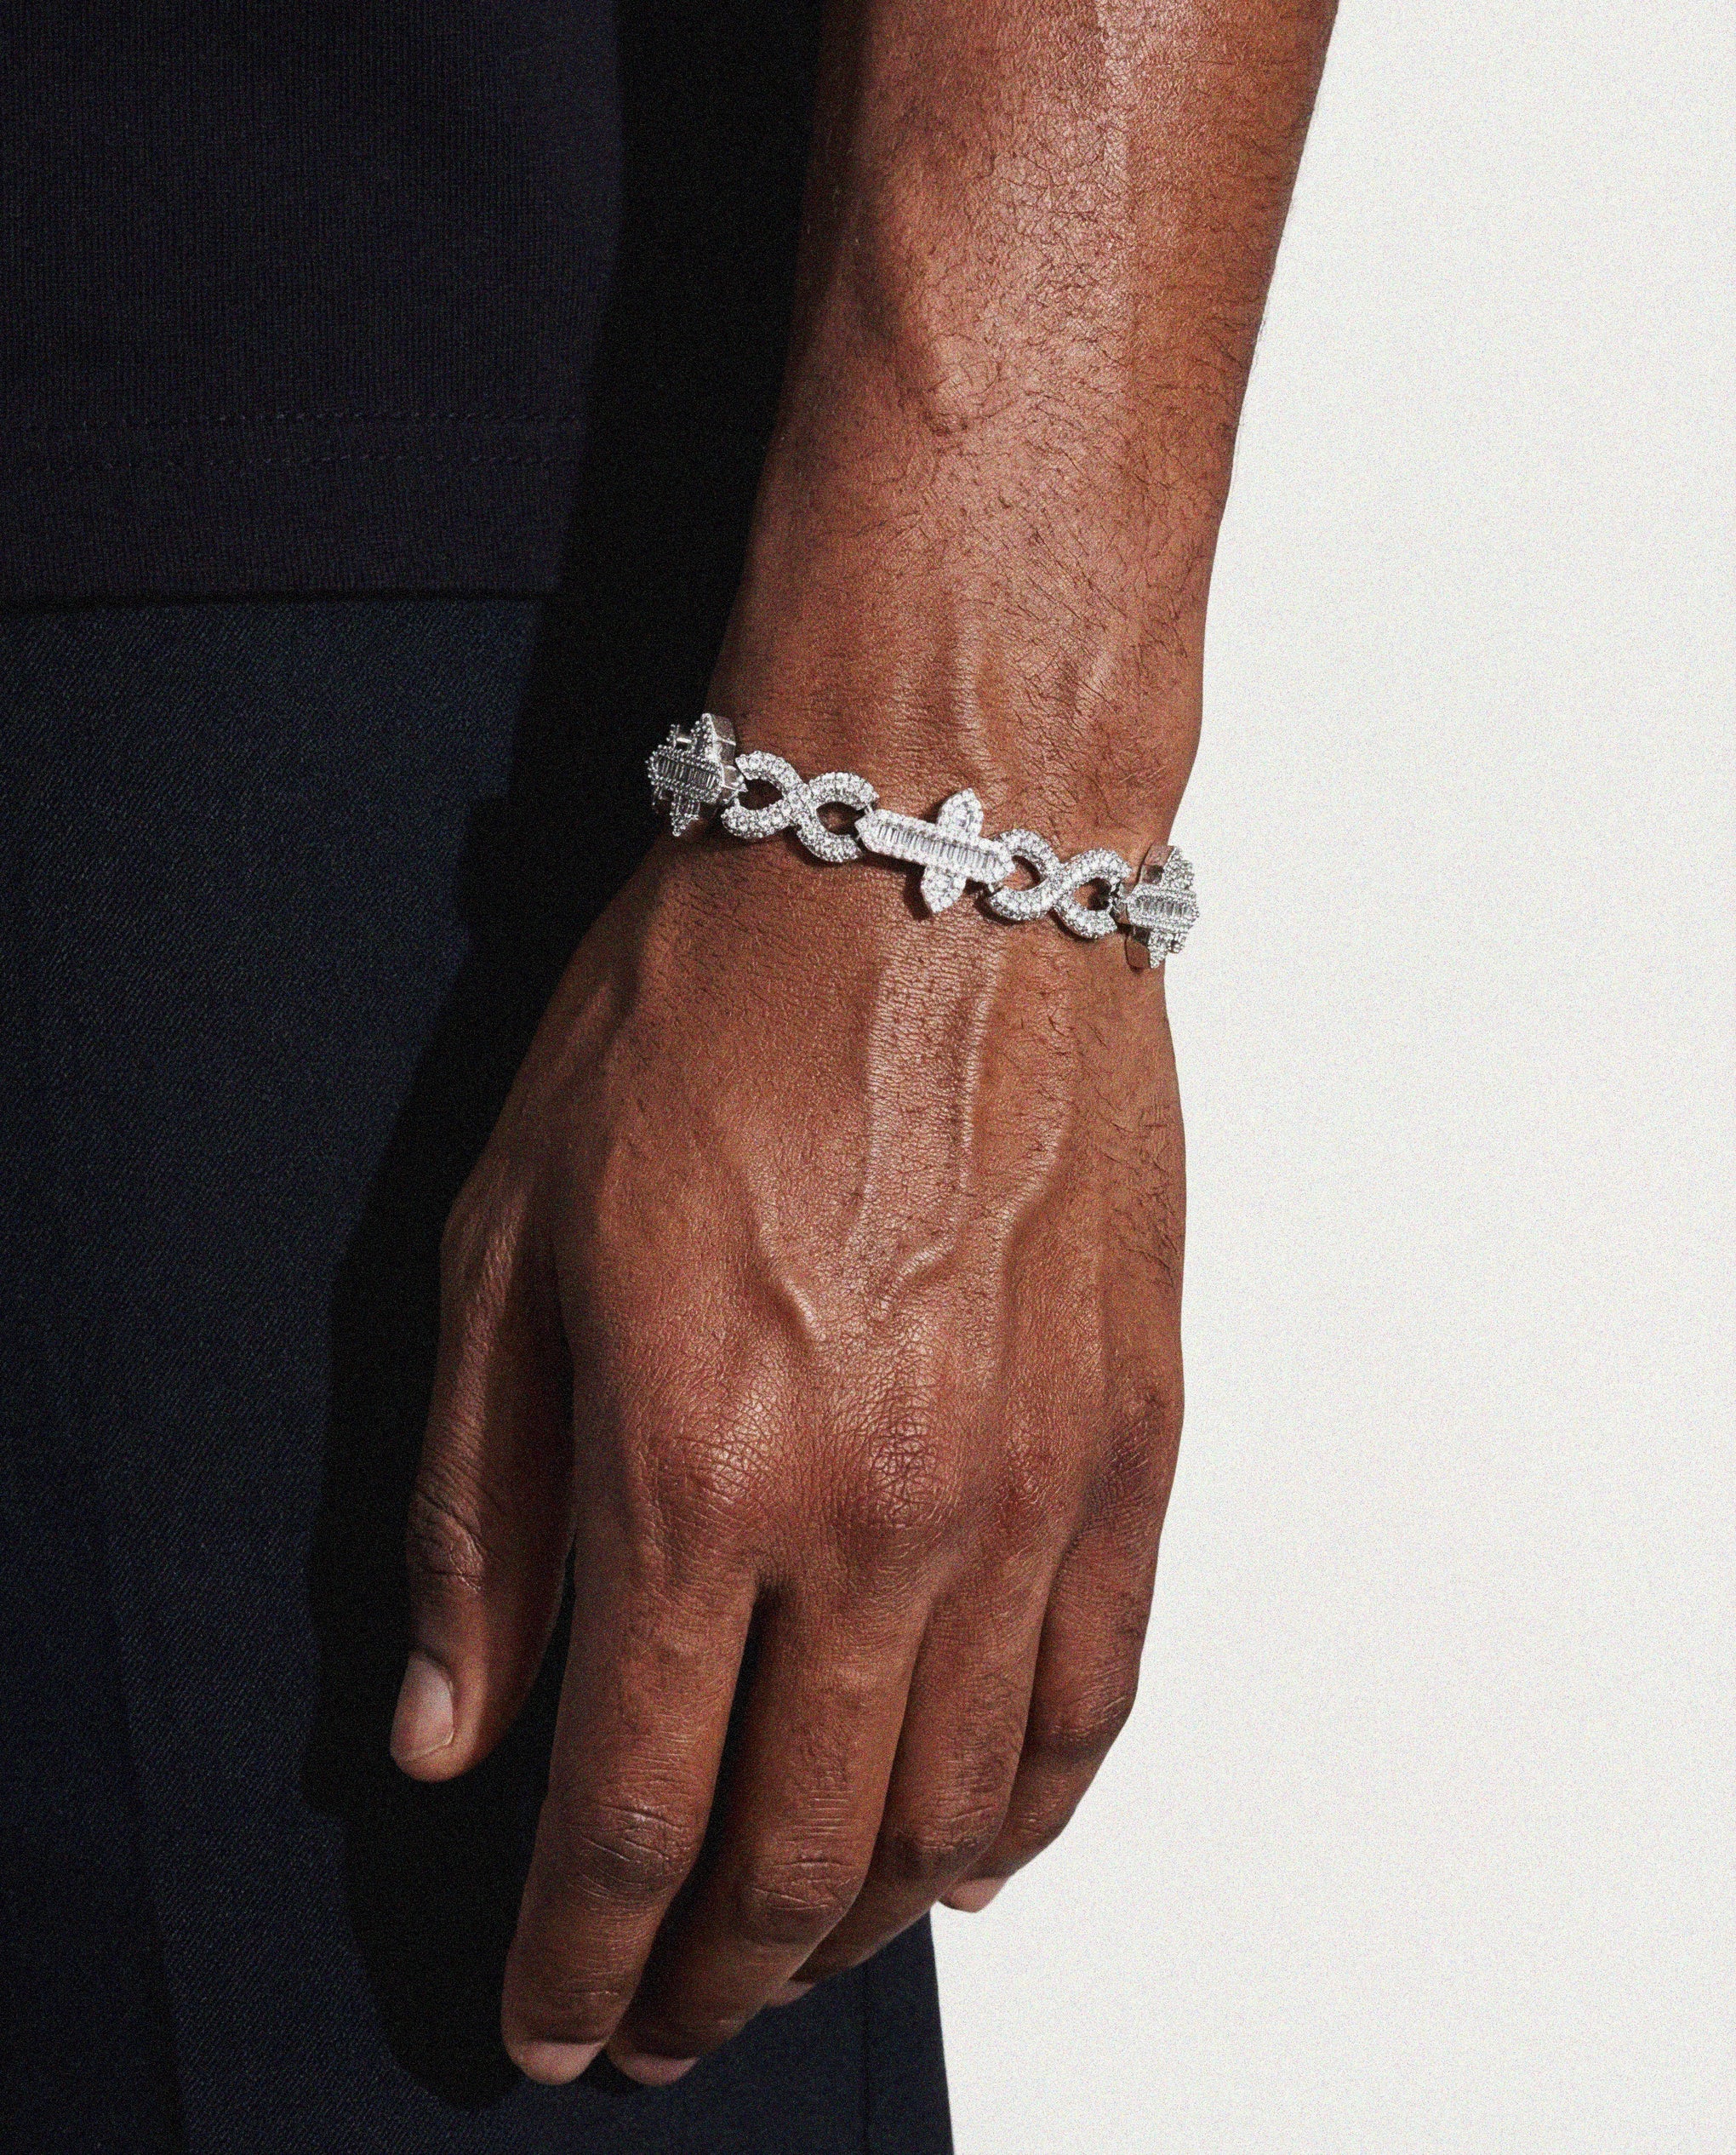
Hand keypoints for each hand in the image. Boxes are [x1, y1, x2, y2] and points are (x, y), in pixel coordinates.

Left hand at [389, 829, 1185, 2082]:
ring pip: (960, 1812)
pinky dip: (1028, 1815)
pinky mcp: (1133, 1441)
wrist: (935, 860)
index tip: (550, 2024)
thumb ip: (472, 1515)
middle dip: (709, 1978)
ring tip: (793, 1948)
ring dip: (862, 1924)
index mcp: (698, 1463)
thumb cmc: (711, 1013)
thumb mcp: (508, 1241)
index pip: (626, 1807)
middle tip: (661, 2023)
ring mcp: (1032, 1487)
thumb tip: (449, 1737)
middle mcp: (883, 1510)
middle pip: (798, 1853)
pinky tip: (972, 1846)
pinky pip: (1097, 1698)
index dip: (577, 1957)